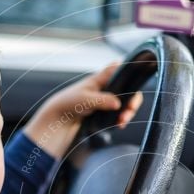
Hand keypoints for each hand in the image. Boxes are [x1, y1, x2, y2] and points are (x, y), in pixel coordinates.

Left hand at [22, 62, 142, 158]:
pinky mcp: (108, 110)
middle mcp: (107, 86)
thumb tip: (118, 103)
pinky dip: (122, 119)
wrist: (60, 118)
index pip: (120, 68)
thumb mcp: (85, 100)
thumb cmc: (69, 103)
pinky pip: (121, 112)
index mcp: (101, 78)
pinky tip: (119, 125)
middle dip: (132, 101)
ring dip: (128, 112)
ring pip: (127, 102)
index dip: (131, 73)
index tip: (134, 86)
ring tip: (122, 122)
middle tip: (128, 113)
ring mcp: (108, 98)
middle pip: (129, 88)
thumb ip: (102, 100)